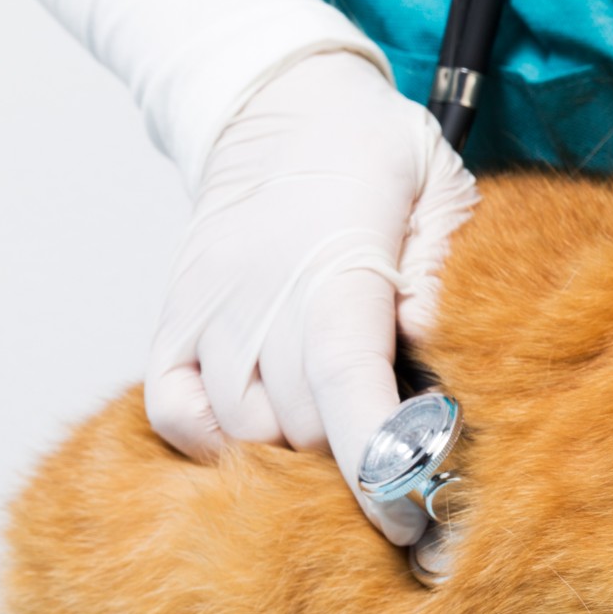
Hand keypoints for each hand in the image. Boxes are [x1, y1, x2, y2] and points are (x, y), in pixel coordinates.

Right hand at [144, 51, 479, 543]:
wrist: (281, 103)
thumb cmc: (375, 152)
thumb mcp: (441, 187)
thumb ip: (440, 263)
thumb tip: (429, 330)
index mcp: (338, 266)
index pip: (347, 382)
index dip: (376, 459)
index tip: (412, 511)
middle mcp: (262, 294)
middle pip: (301, 428)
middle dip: (356, 461)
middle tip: (405, 465)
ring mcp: (211, 308)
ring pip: (242, 429)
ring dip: (294, 451)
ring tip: (344, 434)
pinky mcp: (176, 317)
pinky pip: (171, 410)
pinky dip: (211, 439)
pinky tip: (265, 430)